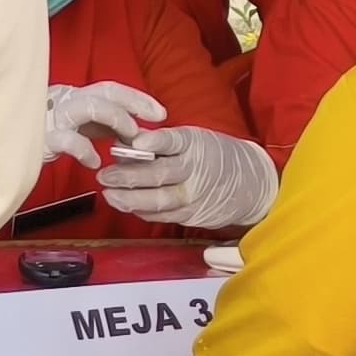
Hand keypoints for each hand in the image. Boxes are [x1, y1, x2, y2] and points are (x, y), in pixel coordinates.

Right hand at [46, 82, 163, 171]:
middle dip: (133, 105)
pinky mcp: (43, 139)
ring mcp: (54, 118)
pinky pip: (66, 139)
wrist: (7, 144)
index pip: (112, 89)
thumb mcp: (84, 127)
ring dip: (114, 119)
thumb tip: (140, 134)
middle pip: (104, 92)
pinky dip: (83, 150)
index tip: (162, 113)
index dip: (138, 98)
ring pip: (87, 107)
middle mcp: (67, 101)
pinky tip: (95, 162)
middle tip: (154, 122)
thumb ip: (109, 127)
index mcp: (79, 96)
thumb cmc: (50, 133)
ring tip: (130, 138)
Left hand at [98, 125, 279, 234]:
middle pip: (158, 175)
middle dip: (128, 176)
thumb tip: (126, 144)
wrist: (251, 184)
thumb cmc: (215, 156)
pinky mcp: (190, 215)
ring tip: (109, 194)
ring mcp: (192, 196)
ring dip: (129, 199)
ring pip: (157, 200)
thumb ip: (164, 144)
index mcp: (195, 145)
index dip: (154, 142)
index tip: (135, 142)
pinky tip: (126, 205)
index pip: (172, 142)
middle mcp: (194, 171)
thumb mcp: (195, 140)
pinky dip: (141, 211)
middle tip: (104, 175)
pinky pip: (161, 215)